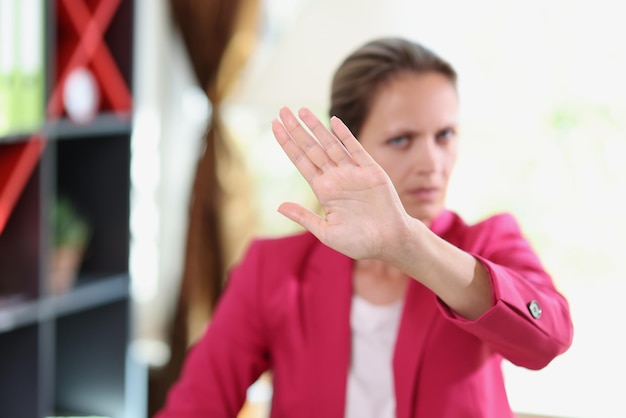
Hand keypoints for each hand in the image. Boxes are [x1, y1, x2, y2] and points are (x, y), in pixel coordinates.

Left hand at [272, 107, 411, 259]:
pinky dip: (344, 136)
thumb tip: (279, 207)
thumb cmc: (359, 242)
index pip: (301, 161)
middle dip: (296, 130)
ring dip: (316, 128)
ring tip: (301, 110)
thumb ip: (304, 218)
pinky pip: (355, 149)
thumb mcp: (327, 232)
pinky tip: (333, 122)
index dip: (287, 144)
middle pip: (311, 148)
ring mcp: (353, 173)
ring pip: (330, 145)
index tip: (274, 126)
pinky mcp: (371, 171)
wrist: (390, 242)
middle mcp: (336, 178)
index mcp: (323, 191)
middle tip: (282, 110)